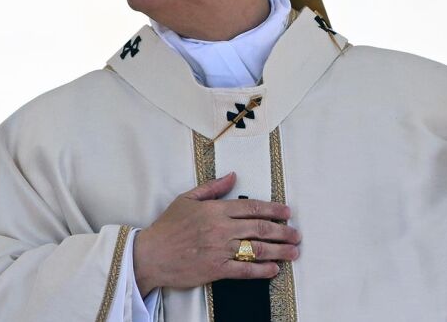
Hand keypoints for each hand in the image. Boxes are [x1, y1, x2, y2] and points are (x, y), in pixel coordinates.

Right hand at [132, 172, 299, 292]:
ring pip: (257, 249)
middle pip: (260, 228)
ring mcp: (220, 250)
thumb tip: (232, 176)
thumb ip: (212, 188)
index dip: (273, 209)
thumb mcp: (186, 199)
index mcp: (215, 210)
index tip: (287, 213)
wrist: (150, 254)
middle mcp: (221, 229)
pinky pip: (245, 270)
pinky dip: (262, 270)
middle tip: (296, 234)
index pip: (252, 207)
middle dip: (283, 231)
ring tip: (293, 252)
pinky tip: (274, 269)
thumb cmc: (167, 227)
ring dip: (279, 251)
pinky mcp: (217, 269)